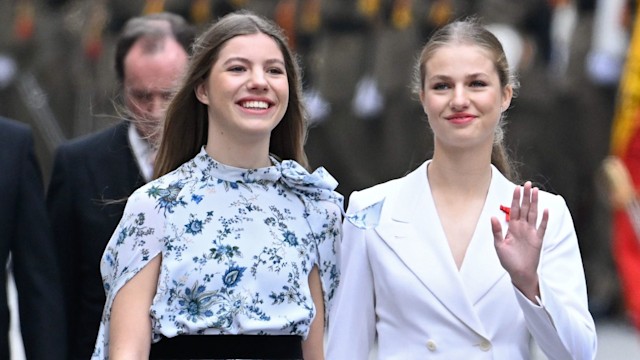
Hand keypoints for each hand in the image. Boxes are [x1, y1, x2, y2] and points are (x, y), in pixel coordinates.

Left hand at [491, 181, 548, 301]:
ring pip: (533, 214)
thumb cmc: (508, 260)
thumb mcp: (499, 245)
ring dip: (535, 203)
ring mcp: (531, 232)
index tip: (517, 187)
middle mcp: (522, 227)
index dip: (515, 199)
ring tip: (536, 191)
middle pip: (524, 208)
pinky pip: (542, 227)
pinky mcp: (538, 240)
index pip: (514, 209)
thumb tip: (492, 217)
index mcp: (512, 227)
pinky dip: (544, 219)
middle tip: (528, 183)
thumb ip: (496, 231)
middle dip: (526, 196)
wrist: (519, 273)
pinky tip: (546, 210)